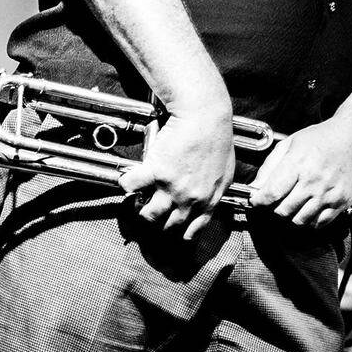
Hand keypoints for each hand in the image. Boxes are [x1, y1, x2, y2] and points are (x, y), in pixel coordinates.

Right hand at [119, 108, 235, 240]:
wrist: (204, 115)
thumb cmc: (217, 136)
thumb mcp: (225, 169)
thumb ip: (214, 189)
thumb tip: (205, 197)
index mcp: (209, 198)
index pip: (194, 229)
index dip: (182, 236)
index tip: (173, 235)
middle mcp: (191, 198)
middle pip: (168, 227)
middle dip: (158, 225)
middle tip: (149, 219)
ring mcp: (172, 188)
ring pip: (148, 215)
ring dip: (140, 211)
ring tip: (135, 205)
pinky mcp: (155, 172)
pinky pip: (130, 187)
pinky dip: (126, 183)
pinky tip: (127, 179)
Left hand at [251, 118, 351, 227]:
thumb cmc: (322, 138)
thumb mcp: (290, 144)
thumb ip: (269, 166)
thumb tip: (255, 187)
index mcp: (298, 164)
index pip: (271, 193)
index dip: (259, 201)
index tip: (257, 201)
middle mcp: (315, 181)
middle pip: (283, 210)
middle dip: (274, 208)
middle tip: (276, 201)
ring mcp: (330, 193)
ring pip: (300, 220)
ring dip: (291, 216)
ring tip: (292, 204)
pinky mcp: (342, 201)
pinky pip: (319, 223)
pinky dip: (309, 221)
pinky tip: (307, 209)